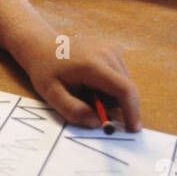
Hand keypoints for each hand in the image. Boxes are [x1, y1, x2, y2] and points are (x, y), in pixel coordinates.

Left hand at [12, 34, 141, 130]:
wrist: (43, 46)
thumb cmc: (46, 70)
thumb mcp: (51, 93)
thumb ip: (72, 110)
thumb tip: (96, 123)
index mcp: (93, 64)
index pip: (124, 89)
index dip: (132, 111)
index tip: (133, 129)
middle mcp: (107, 54)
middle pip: (126, 90)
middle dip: (114, 105)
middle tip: (89, 105)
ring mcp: (112, 50)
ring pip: (124, 85)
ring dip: (110, 96)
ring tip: (86, 90)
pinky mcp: (113, 50)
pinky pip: (121, 77)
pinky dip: (110, 87)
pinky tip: (91, 82)